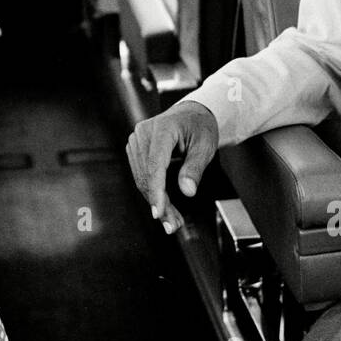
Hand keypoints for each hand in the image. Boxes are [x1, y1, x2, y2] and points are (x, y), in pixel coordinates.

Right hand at [125, 100, 218, 233]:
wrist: (191, 114)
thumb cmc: (200, 127)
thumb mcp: (205, 146)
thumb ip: (195, 168)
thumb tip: (187, 191)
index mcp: (162, 128)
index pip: (155, 164)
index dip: (156, 191)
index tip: (158, 212)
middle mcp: (143, 133)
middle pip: (147, 176)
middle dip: (159, 203)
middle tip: (173, 225)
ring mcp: (136, 141)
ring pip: (142, 180)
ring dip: (155, 202)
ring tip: (172, 221)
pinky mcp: (135, 149)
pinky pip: (141, 176)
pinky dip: (152, 193)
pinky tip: (164, 208)